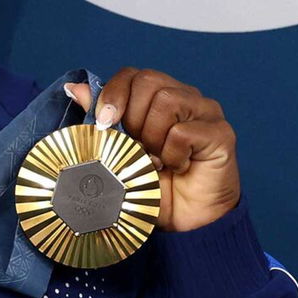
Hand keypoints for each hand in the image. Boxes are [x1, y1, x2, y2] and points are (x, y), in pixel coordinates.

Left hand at [65, 68, 240, 231]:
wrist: (185, 223)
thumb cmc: (152, 186)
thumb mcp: (118, 151)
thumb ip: (102, 118)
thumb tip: (75, 88)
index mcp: (160, 96)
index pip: (133, 75)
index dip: (114, 94)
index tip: (104, 123)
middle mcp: (186, 97)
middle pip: (149, 81)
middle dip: (133, 119)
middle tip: (137, 148)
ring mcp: (207, 112)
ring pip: (167, 101)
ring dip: (152, 138)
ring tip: (157, 161)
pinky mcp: (221, 133)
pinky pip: (183, 132)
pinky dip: (172, 155)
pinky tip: (177, 168)